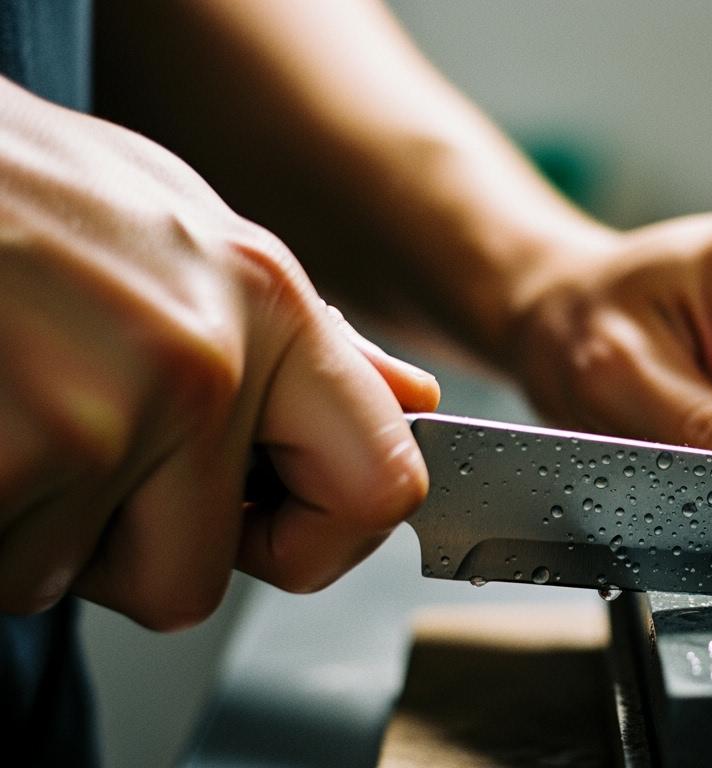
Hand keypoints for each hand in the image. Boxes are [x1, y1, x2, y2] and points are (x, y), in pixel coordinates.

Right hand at [0, 79, 438, 628]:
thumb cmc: (25, 188)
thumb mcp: (191, 227)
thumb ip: (299, 337)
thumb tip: (407, 400)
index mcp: (271, 310)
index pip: (379, 487)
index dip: (321, 540)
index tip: (270, 527)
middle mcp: (206, 369)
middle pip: (192, 581)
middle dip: (122, 549)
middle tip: (77, 459)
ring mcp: (102, 420)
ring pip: (69, 578)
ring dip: (31, 524)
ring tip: (11, 409)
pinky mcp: (8, 461)